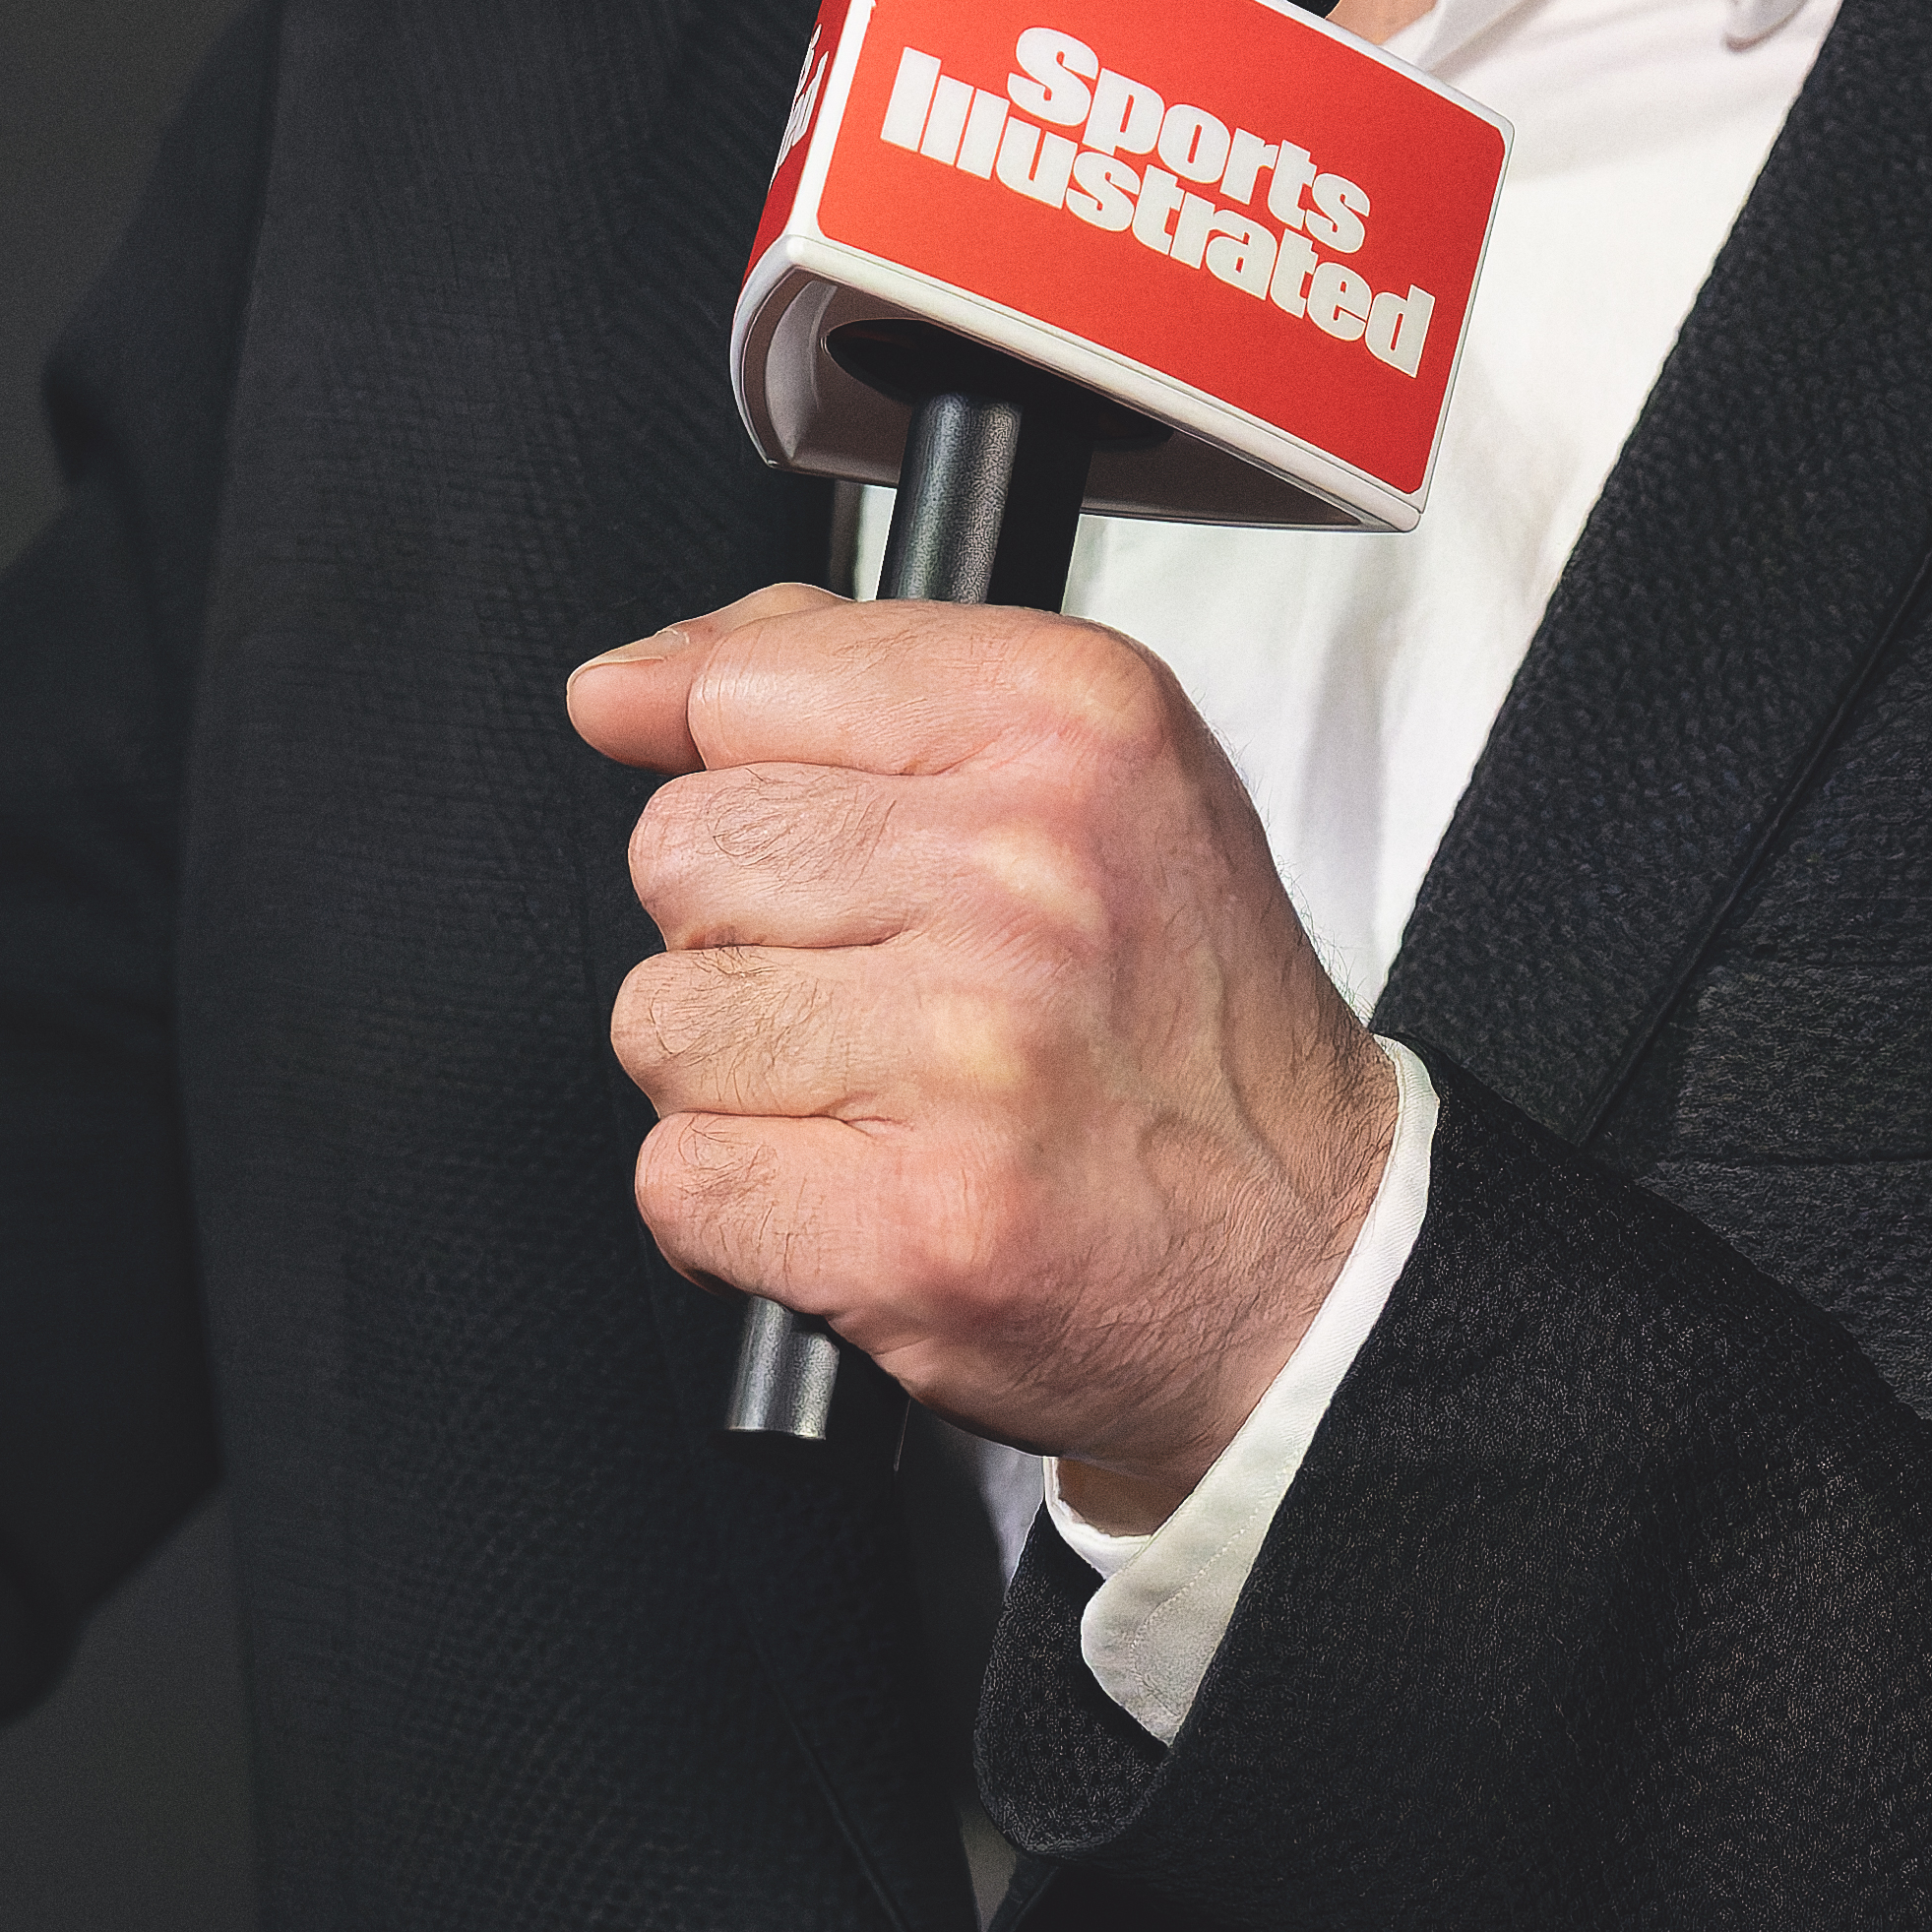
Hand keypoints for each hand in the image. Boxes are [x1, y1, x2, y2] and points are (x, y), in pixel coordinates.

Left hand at [574, 584, 1396, 1522]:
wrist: (1310, 1255)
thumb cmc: (1183, 1017)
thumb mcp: (1075, 766)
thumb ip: (839, 677)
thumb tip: (622, 688)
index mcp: (1070, 722)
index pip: (743, 685)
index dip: (747, 777)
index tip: (819, 845)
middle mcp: (1023, 870)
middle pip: (683, 853)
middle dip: (741, 935)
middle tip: (876, 988)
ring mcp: (965, 1054)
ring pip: (663, 1021)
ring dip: (735, 1081)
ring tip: (870, 1096)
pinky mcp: (914, 1226)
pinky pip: (682, 1180)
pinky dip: (738, 1210)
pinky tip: (850, 1192)